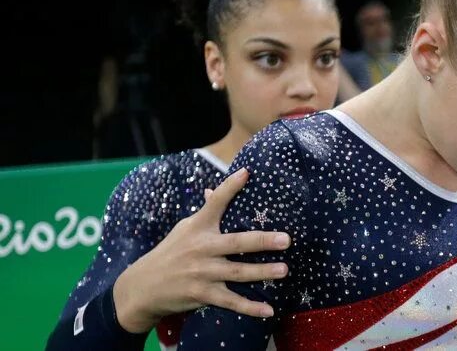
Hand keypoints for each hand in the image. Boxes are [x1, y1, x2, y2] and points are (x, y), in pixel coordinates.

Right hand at [113, 168, 290, 332]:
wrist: (143, 287)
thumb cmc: (171, 252)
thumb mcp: (184, 228)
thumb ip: (204, 213)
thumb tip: (213, 191)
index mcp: (198, 227)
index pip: (215, 203)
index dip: (230, 187)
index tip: (246, 173)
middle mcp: (202, 248)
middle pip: (236, 243)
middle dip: (262, 241)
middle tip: (286, 239)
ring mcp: (203, 273)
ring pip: (238, 273)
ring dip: (262, 272)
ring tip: (284, 270)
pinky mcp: (203, 294)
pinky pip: (231, 301)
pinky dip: (250, 308)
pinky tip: (268, 310)